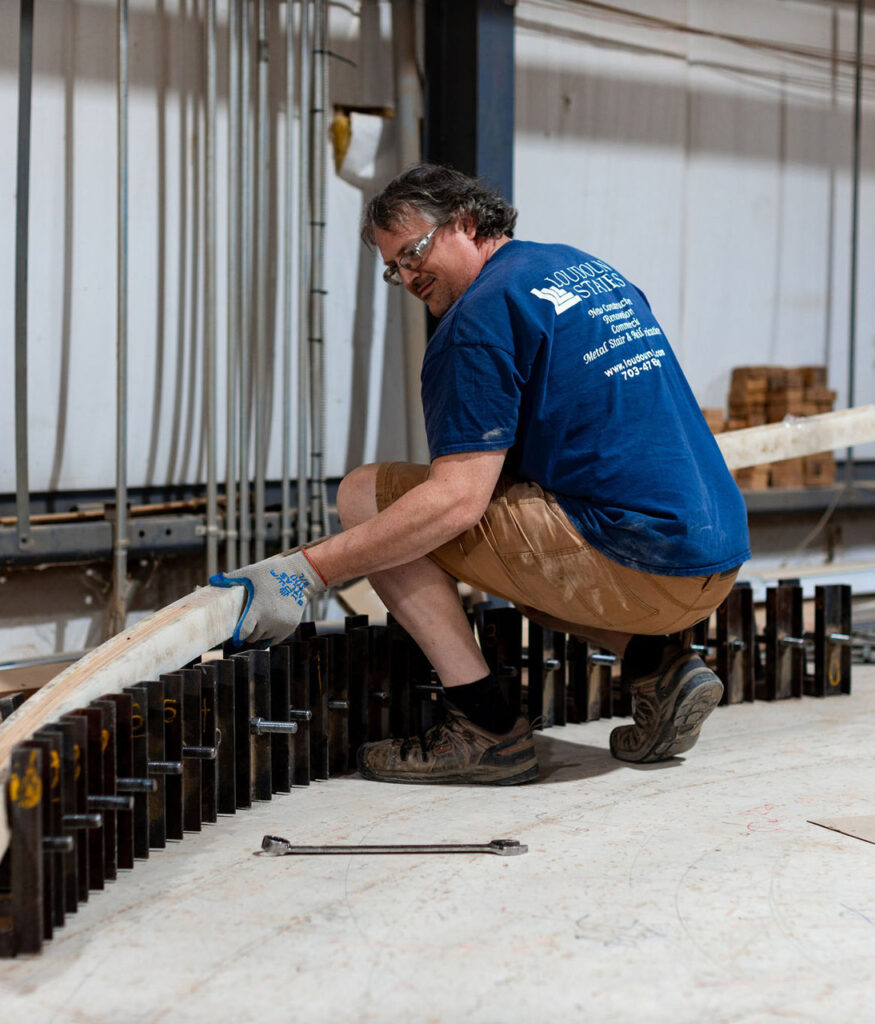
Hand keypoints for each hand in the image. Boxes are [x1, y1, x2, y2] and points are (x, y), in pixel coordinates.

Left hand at [209, 548, 326, 646]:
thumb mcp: (250, 573)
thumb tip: (211, 580)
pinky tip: (268, 624)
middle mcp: (270, 621)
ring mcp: (281, 625)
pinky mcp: (290, 627)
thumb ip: (231, 579)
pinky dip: (271, 634)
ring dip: (260, 633)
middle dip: (248, 633)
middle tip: (246, 625)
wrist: (299, 577)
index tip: (234, 637)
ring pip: (264, 638)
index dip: (237, 636)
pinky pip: (276, 638)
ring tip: (259, 622)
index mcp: (257, 609)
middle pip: (253, 637)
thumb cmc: (271, 573)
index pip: (243, 632)